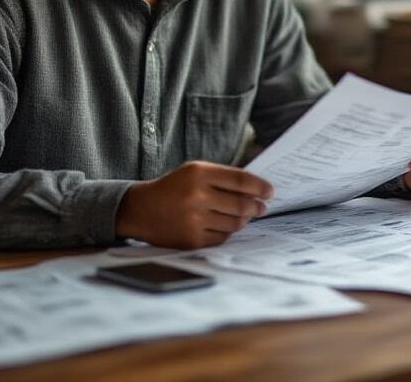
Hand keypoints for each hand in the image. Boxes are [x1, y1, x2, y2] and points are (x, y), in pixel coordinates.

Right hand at [115, 161, 272, 248]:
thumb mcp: (194, 171)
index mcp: (199, 173)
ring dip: (244, 220)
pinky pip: (222, 237)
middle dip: (257, 206)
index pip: (241, 180)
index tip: (270, 191)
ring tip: (244, 215)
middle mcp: (197, 196)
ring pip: (235, 223)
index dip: (260, 186)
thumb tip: (256, 188)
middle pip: (242, 204)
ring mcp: (194, 220)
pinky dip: (227, 232)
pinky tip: (224, 225)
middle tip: (262, 207)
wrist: (141, 209)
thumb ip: (223, 177)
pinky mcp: (192, 240)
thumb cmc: (173, 188)